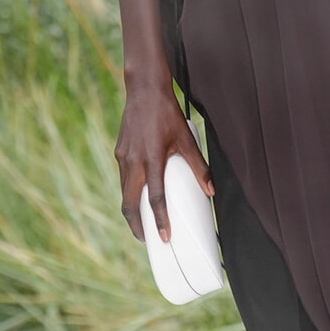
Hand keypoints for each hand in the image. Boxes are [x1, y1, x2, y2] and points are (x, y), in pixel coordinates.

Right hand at [115, 78, 213, 242]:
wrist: (144, 90)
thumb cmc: (167, 113)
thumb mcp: (187, 139)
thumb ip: (198, 166)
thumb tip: (210, 190)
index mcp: (152, 159)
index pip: (155, 198)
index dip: (160, 220)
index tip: (164, 237)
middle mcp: (133, 161)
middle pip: (129, 203)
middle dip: (136, 225)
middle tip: (146, 239)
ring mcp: (123, 157)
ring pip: (123, 192)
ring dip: (131, 210)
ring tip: (142, 223)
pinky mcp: (119, 152)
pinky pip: (122, 179)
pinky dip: (129, 193)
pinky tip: (138, 196)